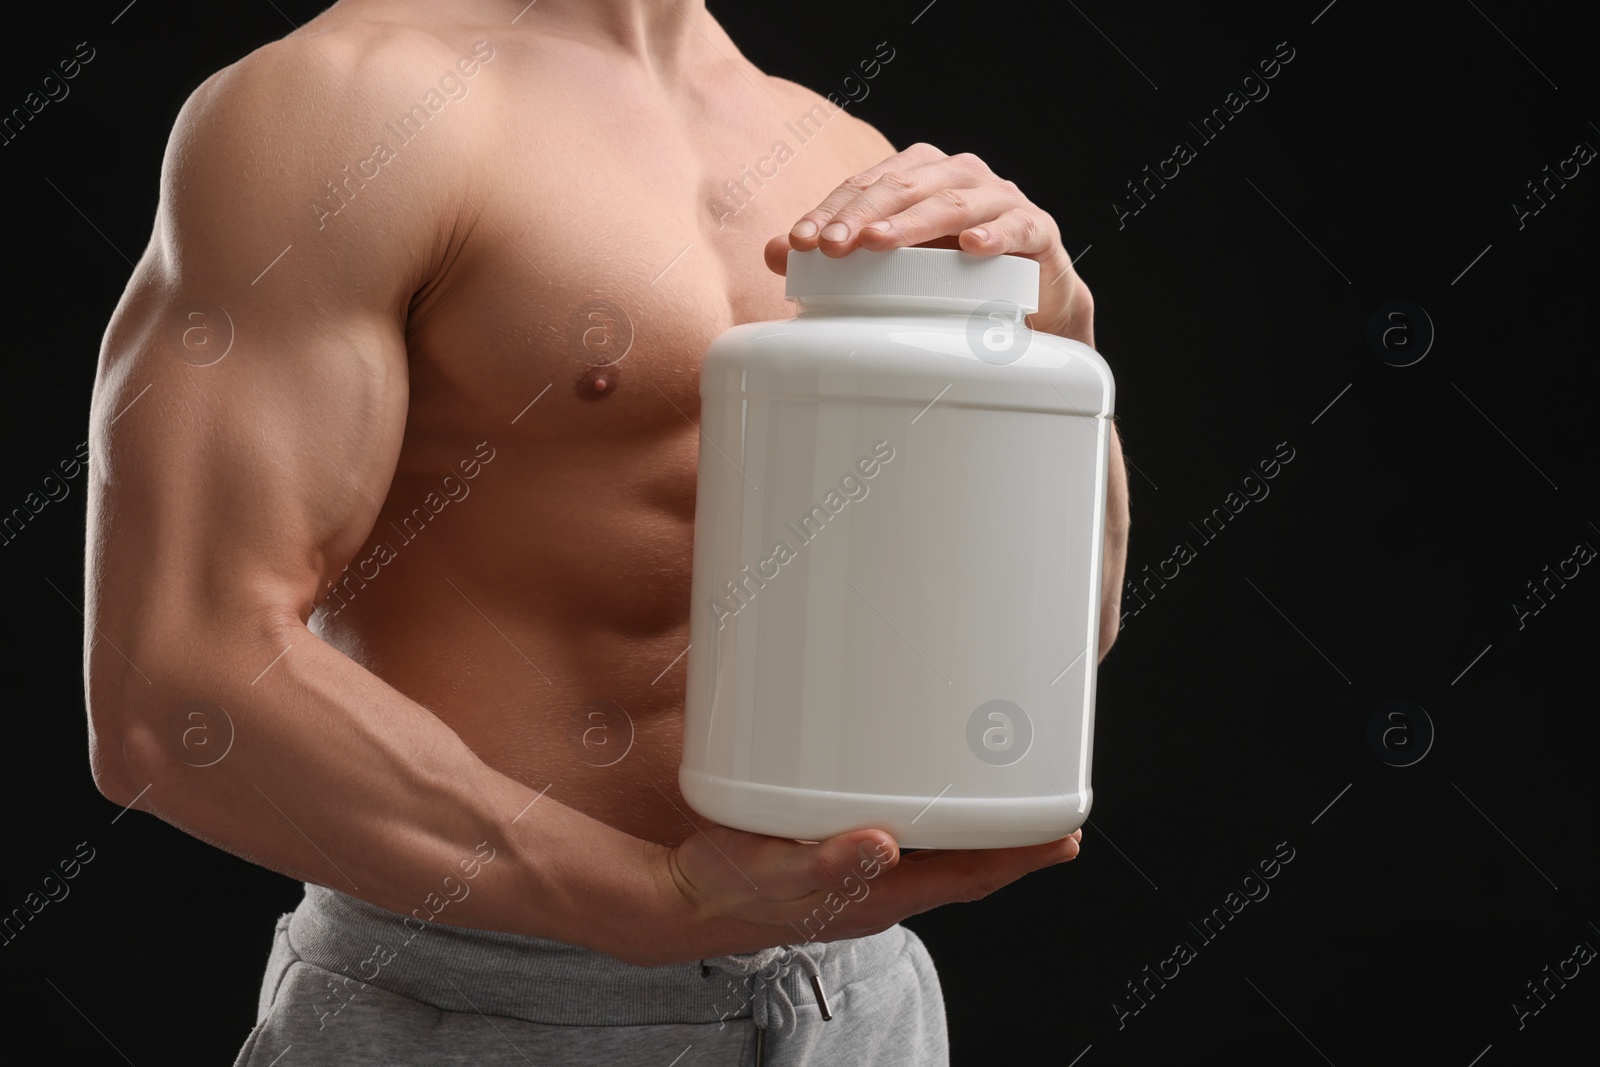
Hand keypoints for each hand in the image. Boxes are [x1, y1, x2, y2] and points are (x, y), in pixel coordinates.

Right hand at [636, 819, 1081, 965]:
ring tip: (1005, 785)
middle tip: (1055, 799)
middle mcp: (880, 886)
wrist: (681, 897)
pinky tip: (925, 782)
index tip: (1068, 836)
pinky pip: (903, 834)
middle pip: (968, 863)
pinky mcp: (838, 851)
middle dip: (1014, 837)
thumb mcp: (769, 870)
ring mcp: (861, 872)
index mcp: (878, 895)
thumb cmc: (725, 887)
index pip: (970, 878)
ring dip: (976, 823)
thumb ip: (822, 862)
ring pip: (939, 848)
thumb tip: (883, 846)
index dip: (1022, 858)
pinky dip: (930, 812)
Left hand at [765, 142, 1093, 347]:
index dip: (831, 210)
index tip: (798, 242)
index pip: (866, 184)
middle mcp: (959, 175)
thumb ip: (838, 251)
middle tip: (831, 245)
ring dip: (915, 223)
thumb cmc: (953, 273)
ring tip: (879, 243)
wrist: (1031, 300)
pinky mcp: (1036, 229)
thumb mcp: (892, 262)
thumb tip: (773, 252)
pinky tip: (973, 248)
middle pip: (905, 186)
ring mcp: (1001, 199)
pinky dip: (995, 236)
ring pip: (954, 203)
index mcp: (920, 173)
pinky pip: (1016, 228)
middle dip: (864, 214)